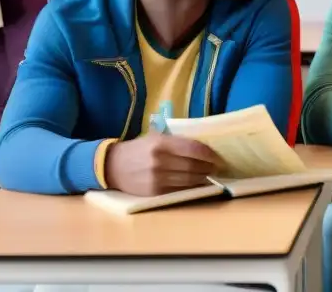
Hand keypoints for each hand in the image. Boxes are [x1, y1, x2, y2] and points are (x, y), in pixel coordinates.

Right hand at [103, 132, 220, 195]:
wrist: (112, 167)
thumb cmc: (138, 149)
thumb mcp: (154, 137)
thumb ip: (176, 140)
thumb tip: (203, 145)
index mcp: (161, 143)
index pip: (193, 148)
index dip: (209, 154)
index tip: (219, 156)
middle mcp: (160, 161)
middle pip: (193, 166)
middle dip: (209, 167)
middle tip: (218, 167)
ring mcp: (157, 178)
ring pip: (189, 180)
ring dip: (203, 178)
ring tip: (211, 175)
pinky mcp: (154, 192)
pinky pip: (179, 190)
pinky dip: (192, 188)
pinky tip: (198, 184)